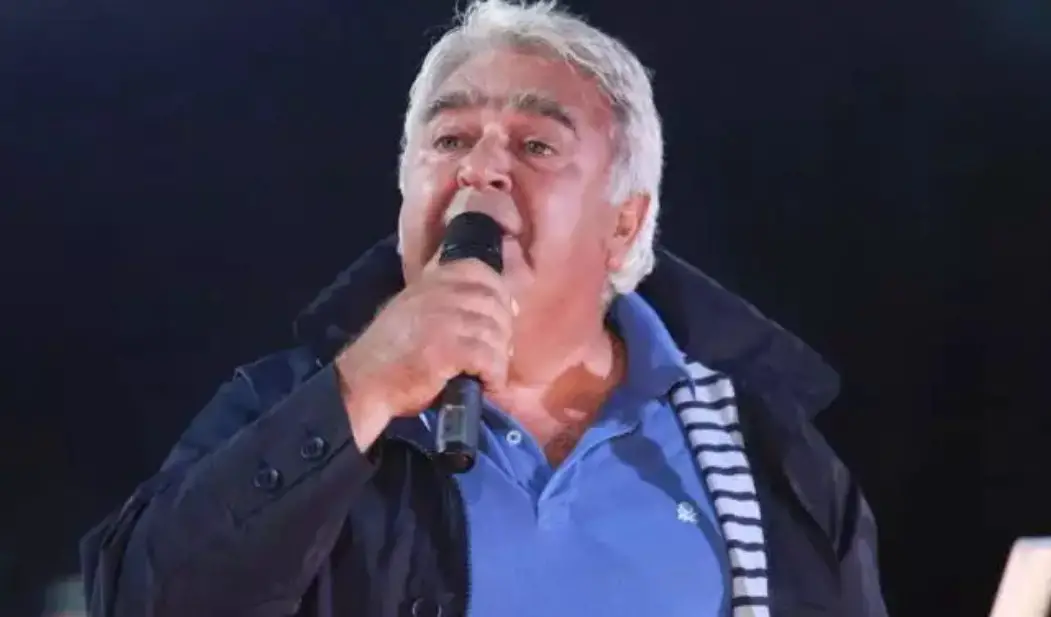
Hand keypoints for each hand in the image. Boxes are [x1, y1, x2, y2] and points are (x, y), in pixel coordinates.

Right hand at [335, 257, 514, 446]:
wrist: (362, 386)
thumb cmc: (390, 356)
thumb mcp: (414, 311)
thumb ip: (446, 301)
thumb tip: (500, 304)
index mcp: (430, 282)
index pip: (479, 270)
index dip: (498, 294)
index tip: (500, 318)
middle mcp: (437, 294)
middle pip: (494, 302)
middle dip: (503, 330)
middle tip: (496, 354)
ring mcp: (442, 319)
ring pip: (495, 331)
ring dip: (499, 357)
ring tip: (489, 374)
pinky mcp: (446, 348)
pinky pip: (488, 357)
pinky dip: (494, 376)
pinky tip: (487, 386)